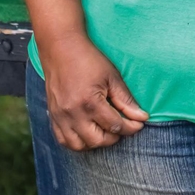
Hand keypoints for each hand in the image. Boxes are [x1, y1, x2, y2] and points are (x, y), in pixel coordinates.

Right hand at [40, 32, 149, 149]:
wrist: (61, 49)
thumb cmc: (89, 60)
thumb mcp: (112, 76)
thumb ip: (126, 100)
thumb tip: (142, 117)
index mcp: (90, 102)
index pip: (115, 126)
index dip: (131, 127)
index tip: (138, 124)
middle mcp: (73, 113)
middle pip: (98, 140)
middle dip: (114, 137)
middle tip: (121, 126)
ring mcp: (60, 117)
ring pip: (79, 145)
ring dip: (95, 142)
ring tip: (104, 130)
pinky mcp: (52, 116)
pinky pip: (63, 140)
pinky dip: (77, 142)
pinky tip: (87, 132)